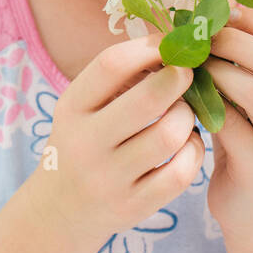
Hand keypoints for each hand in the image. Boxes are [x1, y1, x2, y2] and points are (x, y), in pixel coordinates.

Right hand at [25, 32, 205, 249]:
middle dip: (179, 79)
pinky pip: (181, 172)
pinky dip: (194, 152)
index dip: (149, 48)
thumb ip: (118, 78)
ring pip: (170, 135)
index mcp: (72, 108)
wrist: (58, 210)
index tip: (171, 44)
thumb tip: (173, 42)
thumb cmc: (82, 143)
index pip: (112, 65)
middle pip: (149, 99)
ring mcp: (109, 179)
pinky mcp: (133, 206)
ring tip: (184, 114)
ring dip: (188, 118)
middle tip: (187, 75)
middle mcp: (86, 143)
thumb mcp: (82, 107)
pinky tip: (187, 145)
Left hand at [202, 0, 252, 242]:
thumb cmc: (243, 137)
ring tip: (193, 63)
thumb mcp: (248, 93)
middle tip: (201, 34)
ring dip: (221, 71)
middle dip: (237, 41)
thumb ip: (242, 58)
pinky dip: (208, 107)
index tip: (224, 9)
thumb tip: (211, 3)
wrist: (250, 206)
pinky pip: (236, 128)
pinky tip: (187, 98)